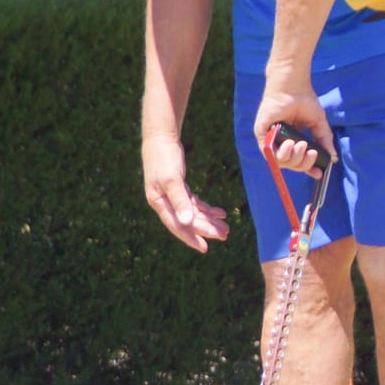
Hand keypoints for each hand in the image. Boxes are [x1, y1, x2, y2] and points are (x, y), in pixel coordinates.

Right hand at [142, 135, 228, 252]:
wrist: (160, 137)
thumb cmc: (164, 157)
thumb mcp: (172, 179)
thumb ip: (180, 200)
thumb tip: (187, 222)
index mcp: (159, 202)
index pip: (177, 226)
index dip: (191, 238)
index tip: (205, 248)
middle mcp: (164, 202)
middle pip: (187, 221)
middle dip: (206, 229)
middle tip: (225, 235)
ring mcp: (171, 195)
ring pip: (192, 213)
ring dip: (209, 220)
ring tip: (226, 227)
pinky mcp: (178, 187)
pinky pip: (194, 203)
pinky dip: (206, 208)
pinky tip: (220, 212)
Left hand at [252, 73, 335, 177]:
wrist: (293, 88)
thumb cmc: (305, 101)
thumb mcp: (318, 124)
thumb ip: (324, 141)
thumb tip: (332, 158)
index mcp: (293, 140)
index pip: (298, 161)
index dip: (308, 169)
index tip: (318, 173)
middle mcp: (281, 142)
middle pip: (290, 164)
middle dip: (302, 163)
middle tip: (310, 151)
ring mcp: (270, 139)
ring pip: (279, 161)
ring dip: (293, 158)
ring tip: (300, 145)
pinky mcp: (261, 134)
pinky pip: (268, 153)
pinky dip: (280, 153)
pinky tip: (290, 144)